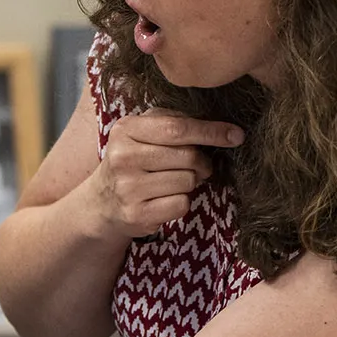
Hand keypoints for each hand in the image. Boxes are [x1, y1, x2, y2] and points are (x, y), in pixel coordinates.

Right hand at [86, 112, 241, 239]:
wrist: (101, 202)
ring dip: (190, 183)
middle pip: (188, 156)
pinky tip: (164, 199)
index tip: (236, 135)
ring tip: (173, 183)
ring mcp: (128, 188)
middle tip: (197, 167)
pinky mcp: (136, 214)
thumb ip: (173, 122)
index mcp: (126, 130)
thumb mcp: (141, 134)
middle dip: (202, 162)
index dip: (211, 131)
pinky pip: (181, 204)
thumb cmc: (132, 162)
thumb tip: (223, 129)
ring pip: (187, 181)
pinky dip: (181, 202)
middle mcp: (123, 157)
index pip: (178, 128)